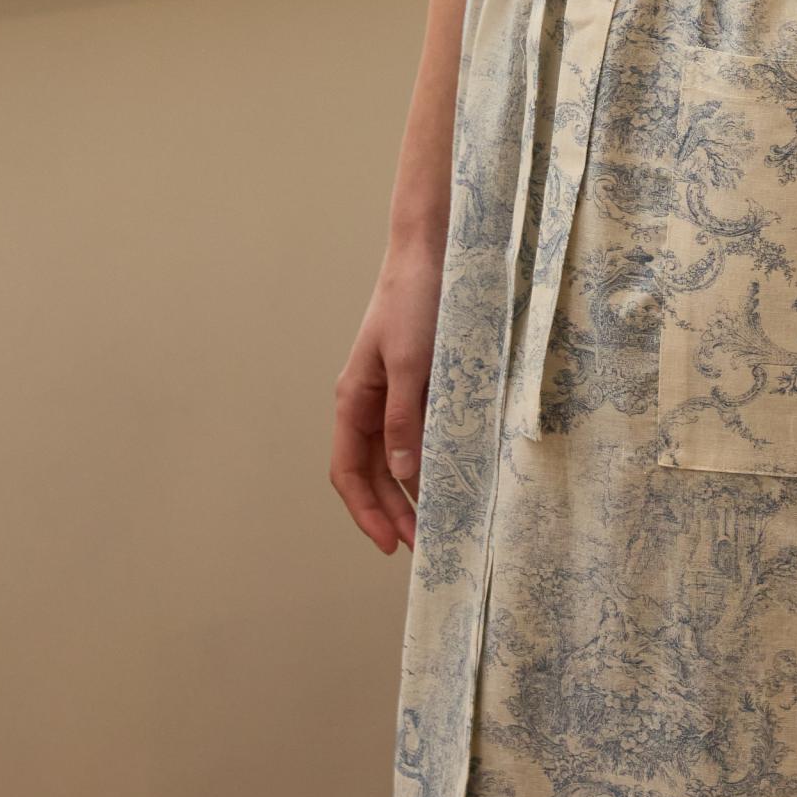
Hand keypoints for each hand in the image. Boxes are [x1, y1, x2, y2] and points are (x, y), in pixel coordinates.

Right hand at [330, 229, 445, 555]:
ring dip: (410, 491)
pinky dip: (428, 460)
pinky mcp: (419, 383)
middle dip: (392, 511)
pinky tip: (449, 476)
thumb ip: (404, 419)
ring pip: (394, 457)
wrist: (433, 251)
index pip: (347, 471)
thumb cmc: (415, 301)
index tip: (389, 544)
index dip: (365, 511)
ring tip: (436, 522)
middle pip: (371, 472)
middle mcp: (368, 402)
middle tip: (423, 545)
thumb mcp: (411, 364)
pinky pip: (417, 433)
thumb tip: (403, 474)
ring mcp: (392, 393)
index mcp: (353, 399)